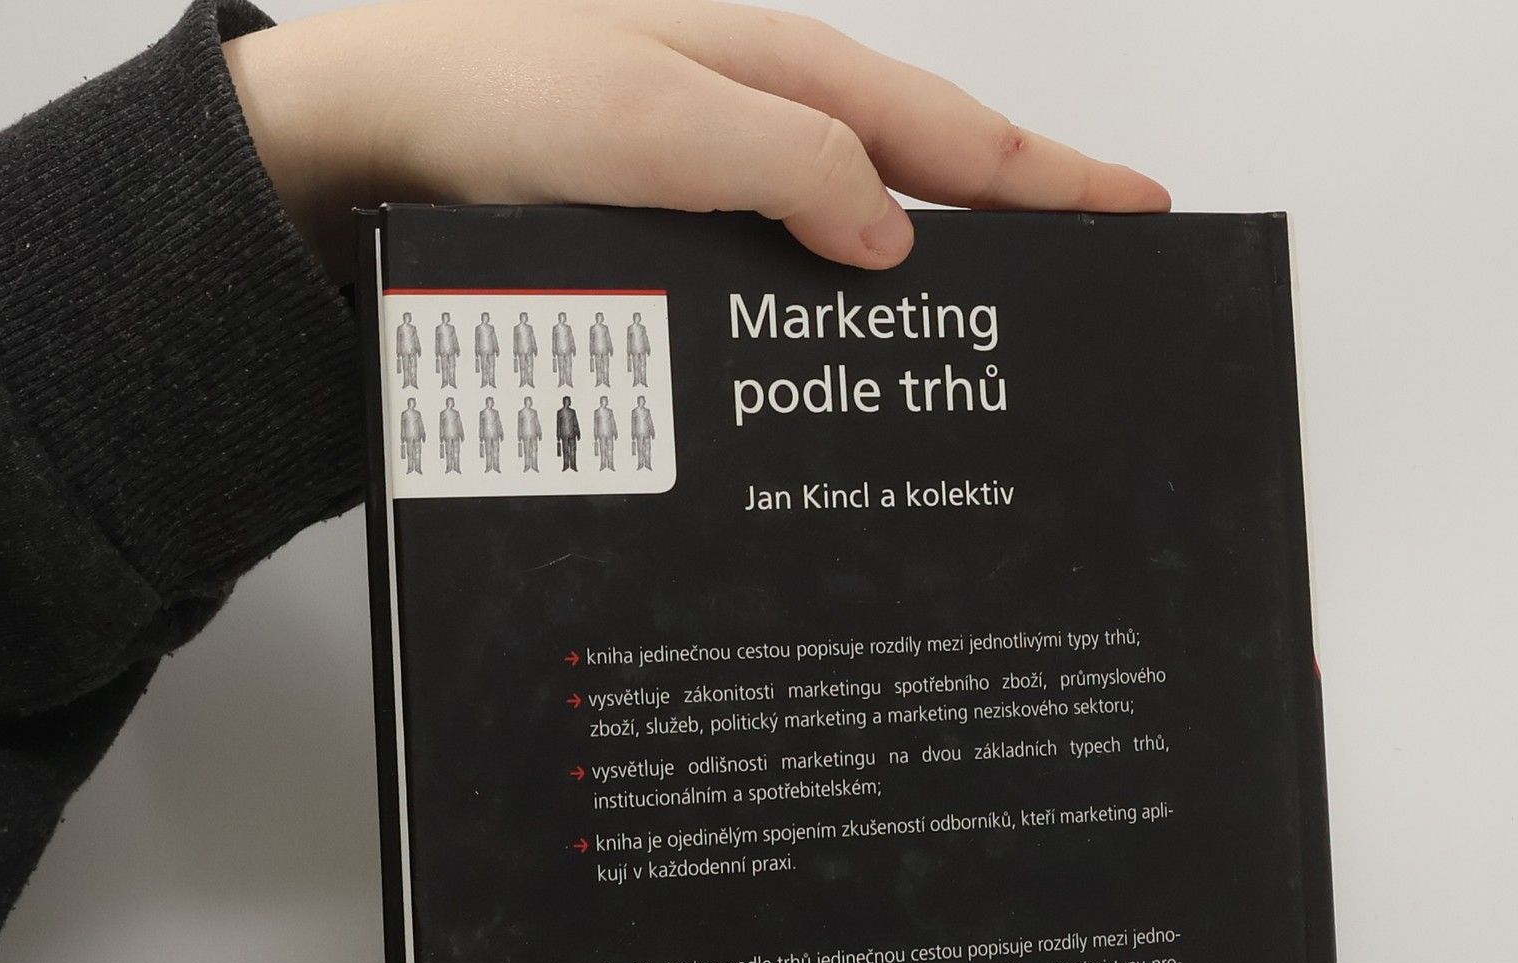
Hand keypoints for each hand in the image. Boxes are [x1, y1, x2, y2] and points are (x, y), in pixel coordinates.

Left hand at [222, 0, 1168, 277]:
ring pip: (864, 225)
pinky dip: (841, 298)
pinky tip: (851, 334)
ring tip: (1003, 326)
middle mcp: (768, 116)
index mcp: (785, 73)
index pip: (953, 136)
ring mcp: (728, 169)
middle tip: (1101, 279)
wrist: (377, 125)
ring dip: (935, 269)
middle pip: (929, 174)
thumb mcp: (654, 125)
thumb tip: (896, 232)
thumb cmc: (498, 96)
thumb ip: (786, 165)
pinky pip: (792, 262)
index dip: (1053, 180)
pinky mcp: (681, 222)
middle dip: (1023, 222)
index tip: (1141, 212)